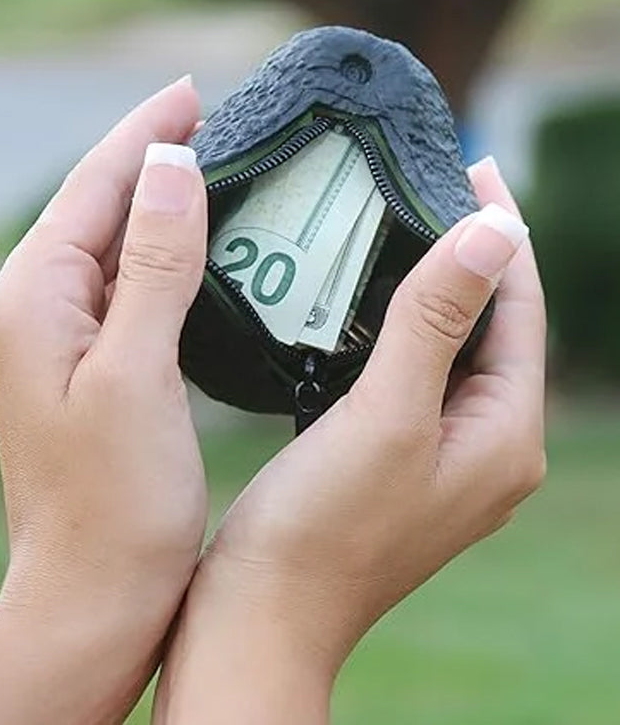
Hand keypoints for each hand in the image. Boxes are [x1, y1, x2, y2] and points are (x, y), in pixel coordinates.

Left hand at [0, 77, 208, 724]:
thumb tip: (171, 166)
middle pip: (96, 205)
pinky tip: (199, 246)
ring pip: (111, 244)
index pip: (92, 184)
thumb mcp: (135, 373)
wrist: (90, 595)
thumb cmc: (114, 503)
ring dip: (160, 202)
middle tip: (217, 117)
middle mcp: (32, 307)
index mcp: (33, 297)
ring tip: (216, 166)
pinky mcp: (84, 365)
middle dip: (153, 157)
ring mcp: (56, 337)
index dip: (146, 133)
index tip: (197, 91)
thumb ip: (151, 265)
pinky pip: (124, 286)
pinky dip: (163, 254)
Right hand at [154, 157, 545, 723]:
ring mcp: (435, 456)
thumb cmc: (321, 528)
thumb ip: (438, 320)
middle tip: (428, 183)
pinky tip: (356, 301)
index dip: (502, 234)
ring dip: (424, 288)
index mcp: (503, 438)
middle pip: (488, 326)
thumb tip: (496, 230)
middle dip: (465, 254)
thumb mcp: (388, 415)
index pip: (521, 310)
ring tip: (392, 225)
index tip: (475, 163)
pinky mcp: (389, 459)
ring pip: (443, 347)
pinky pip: (405, 375)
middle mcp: (482, 447)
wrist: (258, 614)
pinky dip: (389, 330)